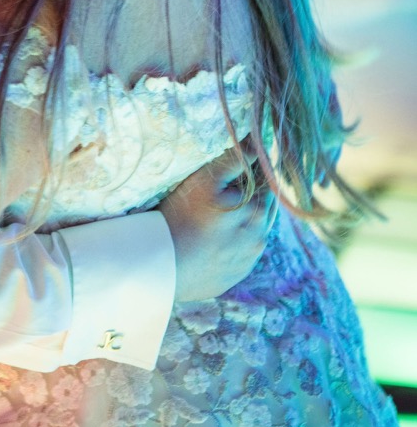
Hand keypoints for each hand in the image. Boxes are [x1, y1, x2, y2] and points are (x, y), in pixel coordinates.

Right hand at [159, 146, 274, 301]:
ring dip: (239, 223)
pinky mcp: (231, 278)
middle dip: (247, 199)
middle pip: (260, 210)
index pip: (265, 184)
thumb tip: (254, 147)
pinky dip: (229, 246)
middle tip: (222, 192)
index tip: (235, 170)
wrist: (160, 264)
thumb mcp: (205, 180)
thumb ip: (233, 160)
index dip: (251, 173)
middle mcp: (259, 241)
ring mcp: (246, 263)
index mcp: (258, 213)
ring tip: (214, 219)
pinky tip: (209, 241)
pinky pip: (236, 256)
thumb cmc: (182, 217)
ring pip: (249, 235)